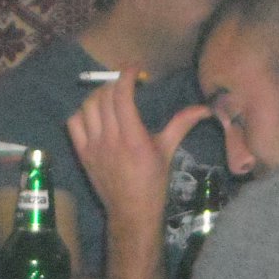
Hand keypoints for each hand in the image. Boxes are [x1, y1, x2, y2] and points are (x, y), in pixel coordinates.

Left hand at [66, 66, 211, 223]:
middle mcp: (110, 139)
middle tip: (124, 83)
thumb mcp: (168, 150)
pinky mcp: (81, 153)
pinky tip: (92, 114)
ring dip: (97, 96)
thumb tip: (205, 108)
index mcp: (133, 137)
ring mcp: (93, 146)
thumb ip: (182, 124)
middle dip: (114, 83)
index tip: (134, 68)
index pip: (122, 96)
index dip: (126, 76)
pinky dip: (80, 112)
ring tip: (109, 96)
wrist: (131, 211)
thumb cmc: (153, 181)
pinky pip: (72, 123)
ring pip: (87, 107)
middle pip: (104, 97)